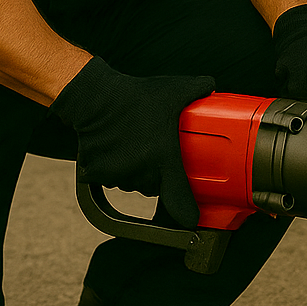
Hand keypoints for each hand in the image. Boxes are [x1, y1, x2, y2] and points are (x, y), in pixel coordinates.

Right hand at [50, 56, 213, 228]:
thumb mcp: (173, 89)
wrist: (95, 97)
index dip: (187, 214)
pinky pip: (110, 179)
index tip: (191, 218)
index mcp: (164, 158)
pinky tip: (115, 146)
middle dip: (158, 175)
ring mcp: (118, 175)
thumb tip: (211, 87)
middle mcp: (142, 172)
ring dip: (136, 172)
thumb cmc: (134, 96)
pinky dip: (113, 169)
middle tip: (155, 150)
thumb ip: (198, 89)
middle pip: (155, 189)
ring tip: (135, 143)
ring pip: (133, 184)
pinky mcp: (97, 174)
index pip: (180, 201)